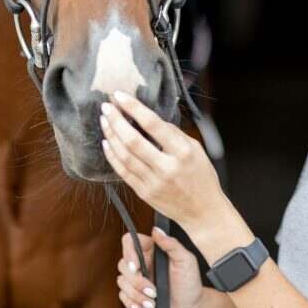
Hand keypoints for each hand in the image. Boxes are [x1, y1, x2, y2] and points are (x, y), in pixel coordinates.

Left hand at [100, 90, 227, 231]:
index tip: (120, 96)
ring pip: (124, 156)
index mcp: (183, 152)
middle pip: (133, 140)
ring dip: (111, 135)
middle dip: (116, 120)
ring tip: (105, 120)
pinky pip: (122, 172)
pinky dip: (112, 156)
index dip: (134, 108)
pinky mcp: (144, 193)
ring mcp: (153, 182)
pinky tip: (107, 143)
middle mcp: (167, 167)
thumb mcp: (197, 149)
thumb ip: (174, 134)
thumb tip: (151, 118)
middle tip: (106, 106)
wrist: (203, 212)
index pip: (154, 124)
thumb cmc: (202, 178)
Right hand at [116, 227, 203, 307]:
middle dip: (137, 282)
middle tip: (153, 290)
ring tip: (152, 302)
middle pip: (123, 265)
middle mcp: (143, 262)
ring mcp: (138, 278)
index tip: (137, 267)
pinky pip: (122, 295)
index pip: (130, 242)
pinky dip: (130, 303)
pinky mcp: (135, 293)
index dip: (129, 253)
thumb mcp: (186, 261)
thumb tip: (157, 230)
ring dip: (136, 295)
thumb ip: (172, 244)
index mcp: (152, 250)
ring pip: (122, 282)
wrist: (191, 307)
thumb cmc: (190, 282)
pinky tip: (140, 307)